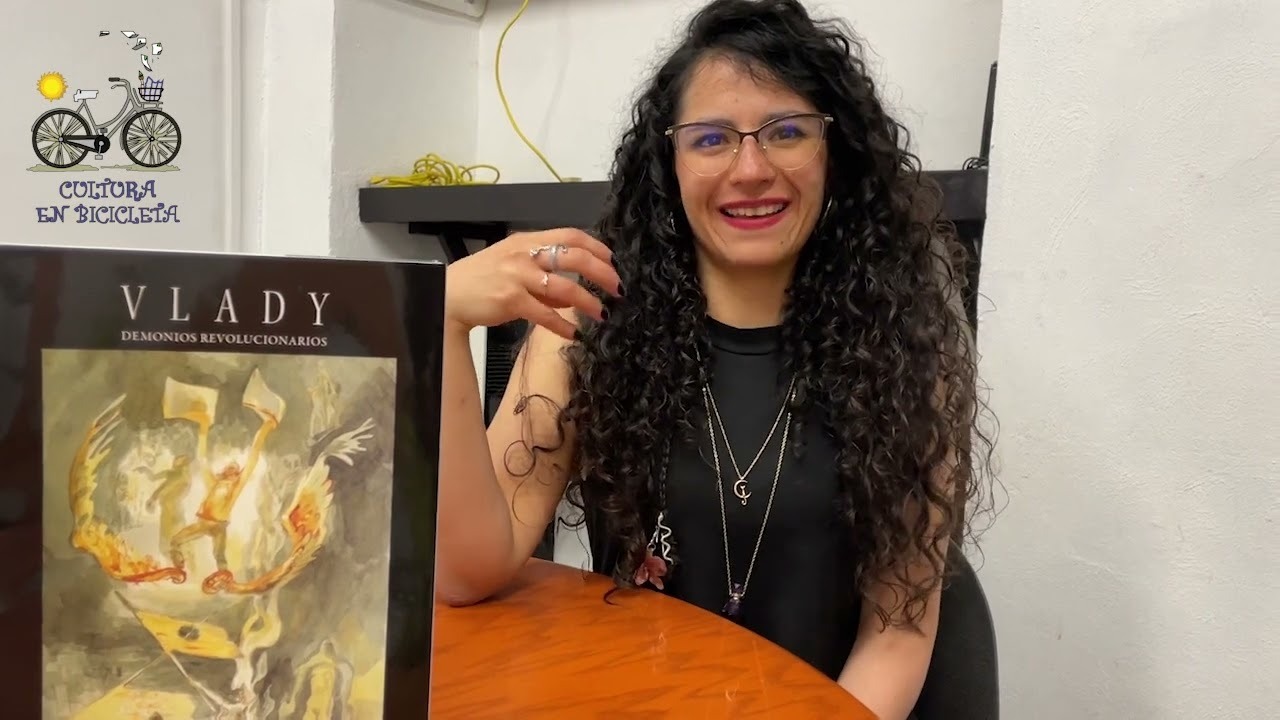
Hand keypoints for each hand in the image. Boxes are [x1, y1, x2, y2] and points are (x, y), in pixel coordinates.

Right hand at [444, 228, 621, 340]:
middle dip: (602, 273)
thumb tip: (573, 295)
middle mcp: (524, 254)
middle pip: (574, 257)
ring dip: (588, 302)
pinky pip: (545, 314)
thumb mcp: (513, 266)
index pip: (571, 235)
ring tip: (602, 314)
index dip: (597, 247)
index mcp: (527, 240)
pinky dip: (563, 326)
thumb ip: (543, 276)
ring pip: (564, 287)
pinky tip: (574, 334)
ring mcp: (517, 276)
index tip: (614, 261)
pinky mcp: (510, 300)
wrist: (447, 294)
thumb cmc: (482, 279)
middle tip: (618, 289)